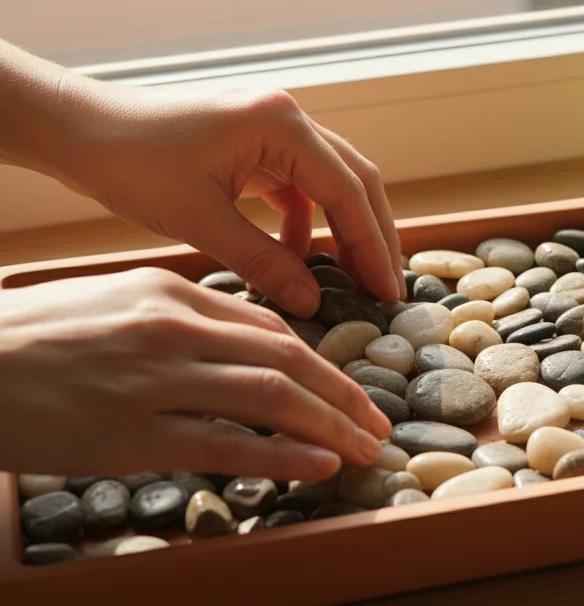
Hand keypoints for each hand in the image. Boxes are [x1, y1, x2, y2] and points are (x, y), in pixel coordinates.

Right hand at [0, 268, 390, 479]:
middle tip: (376, 422)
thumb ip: (178, 319)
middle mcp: (172, 330)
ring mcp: (154, 381)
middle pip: (286, 358)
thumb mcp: (112, 305)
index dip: (320, 360)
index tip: (346, 386)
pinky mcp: (131, 434)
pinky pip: (226, 443)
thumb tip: (241, 344)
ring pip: (270, 398)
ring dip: (330, 424)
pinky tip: (318, 463)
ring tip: (364, 446)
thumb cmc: (32, 338)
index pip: (268, 326)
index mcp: (169, 293)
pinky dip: (282, 453)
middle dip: (343, 393)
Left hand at [48, 80, 405, 317]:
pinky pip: (300, 185)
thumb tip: (312, 302)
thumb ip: (263, 262)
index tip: (386, 290)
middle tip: (385, 287)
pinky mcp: (255, 145)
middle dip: (372, 236)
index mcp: (281, 125)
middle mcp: (287, 118)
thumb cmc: (131, 165)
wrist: (80, 131)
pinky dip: (307, 222)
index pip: (348, 190)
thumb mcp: (200, 222)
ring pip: (333, 182)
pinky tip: (300, 258)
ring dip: (345, 228)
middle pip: (355, 180)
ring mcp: (273, 128)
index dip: (372, 244)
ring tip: (354, 278)